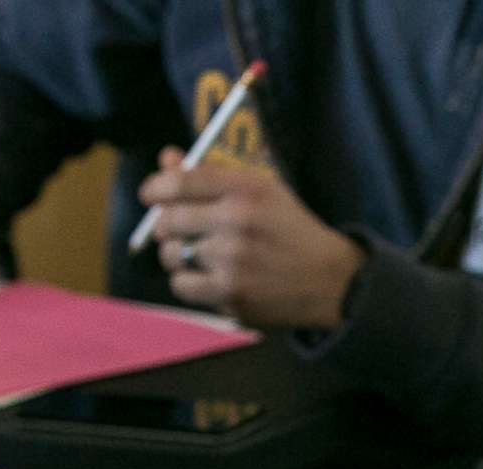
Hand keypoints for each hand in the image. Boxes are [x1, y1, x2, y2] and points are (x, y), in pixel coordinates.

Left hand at [141, 150, 366, 332]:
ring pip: (171, 255)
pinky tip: (204, 277)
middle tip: (175, 230)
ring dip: (175, 254)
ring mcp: (233, 263)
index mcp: (247, 189)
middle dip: (165, 225)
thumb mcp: (262, 191)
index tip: (150, 195)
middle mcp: (238, 222)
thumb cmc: (291, 231)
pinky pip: (182, 286)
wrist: (332, 282)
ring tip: (194, 255)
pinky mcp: (232, 296)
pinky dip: (187, 281)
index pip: (181, 181)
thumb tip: (166, 158)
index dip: (156, 187)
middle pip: (169, 220)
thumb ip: (212, 174)